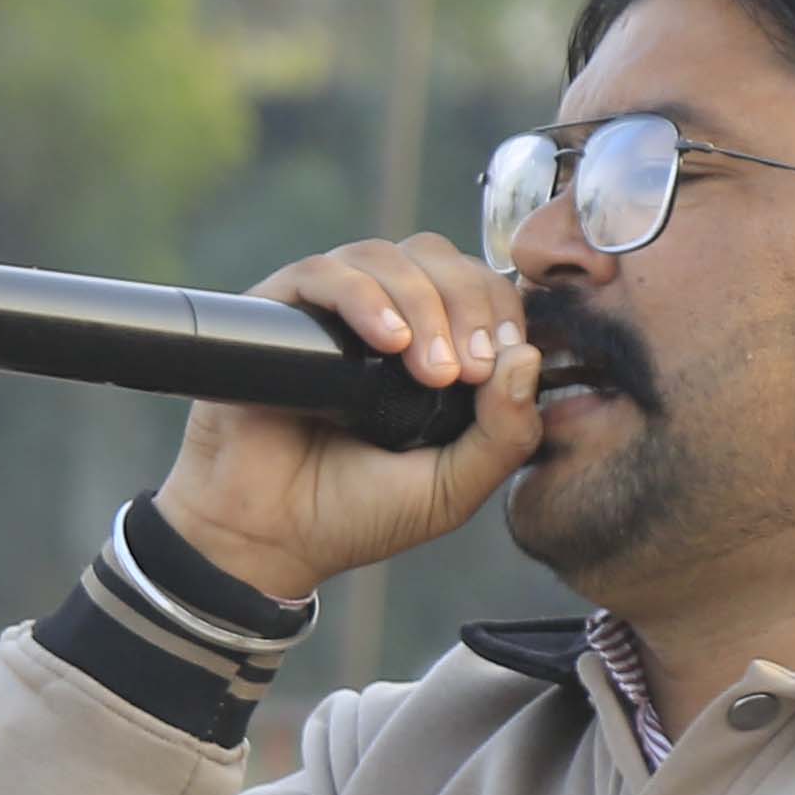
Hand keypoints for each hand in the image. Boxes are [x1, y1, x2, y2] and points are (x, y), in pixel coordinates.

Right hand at [148, 233, 543, 604]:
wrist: (267, 538)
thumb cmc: (356, 514)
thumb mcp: (453, 488)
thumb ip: (504, 435)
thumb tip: (527, 357)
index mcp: (432, 348)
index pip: (480, 289)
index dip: (499, 311)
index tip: (498, 364)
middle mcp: (384, 319)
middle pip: (439, 259)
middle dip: (467, 305)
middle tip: (467, 371)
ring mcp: (330, 313)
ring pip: (387, 256)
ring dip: (422, 302)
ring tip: (430, 370)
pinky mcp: (280, 313)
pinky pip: (325, 272)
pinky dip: (365, 296)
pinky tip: (387, 339)